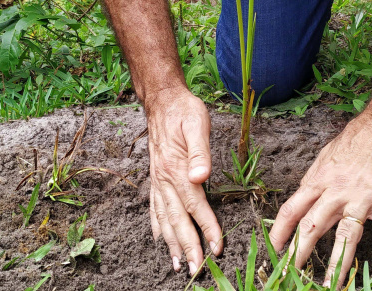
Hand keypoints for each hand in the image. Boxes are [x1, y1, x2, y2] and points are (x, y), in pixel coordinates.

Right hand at [146, 87, 222, 273]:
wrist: (162, 100)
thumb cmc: (184, 111)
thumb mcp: (196, 124)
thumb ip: (200, 152)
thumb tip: (201, 176)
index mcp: (177, 168)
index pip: (195, 204)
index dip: (207, 227)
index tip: (217, 247)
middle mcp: (164, 179)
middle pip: (178, 219)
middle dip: (188, 246)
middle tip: (196, 270)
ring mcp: (157, 180)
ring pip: (164, 218)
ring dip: (172, 243)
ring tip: (178, 264)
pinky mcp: (156, 178)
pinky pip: (154, 208)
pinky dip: (157, 227)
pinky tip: (160, 240)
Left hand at [268, 99, 371, 286]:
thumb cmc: (364, 134)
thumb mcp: (331, 153)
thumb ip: (320, 176)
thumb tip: (307, 193)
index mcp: (320, 178)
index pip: (292, 209)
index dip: (279, 232)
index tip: (271, 250)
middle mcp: (337, 190)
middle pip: (312, 227)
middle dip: (299, 255)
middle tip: (290, 277)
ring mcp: (363, 196)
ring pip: (345, 236)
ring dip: (336, 265)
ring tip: (328, 287)